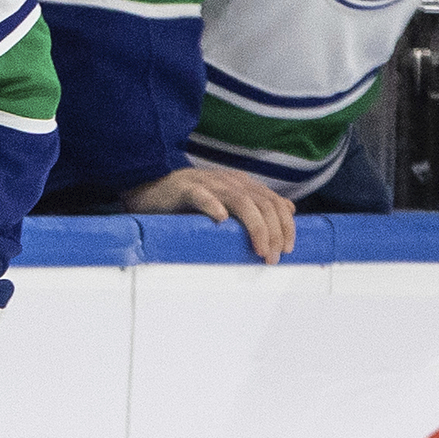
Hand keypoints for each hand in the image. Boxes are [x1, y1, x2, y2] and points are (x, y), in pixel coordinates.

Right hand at [124, 165, 296, 263]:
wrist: (149, 193)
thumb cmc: (188, 204)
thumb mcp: (227, 202)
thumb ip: (257, 205)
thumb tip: (289, 209)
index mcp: (240, 184)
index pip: (273, 202)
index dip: (286, 225)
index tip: (289, 249)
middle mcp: (227, 180)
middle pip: (262, 203)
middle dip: (274, 232)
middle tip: (273, 257)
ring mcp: (206, 182)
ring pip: (240, 201)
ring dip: (255, 227)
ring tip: (259, 249)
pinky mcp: (183, 188)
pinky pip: (201, 195)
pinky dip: (213, 206)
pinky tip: (221, 219)